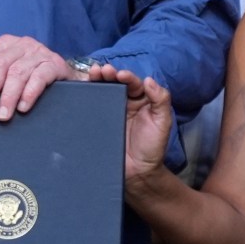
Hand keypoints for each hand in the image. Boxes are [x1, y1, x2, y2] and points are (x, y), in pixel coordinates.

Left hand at [0, 35, 71, 121]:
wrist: (66, 78)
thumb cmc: (30, 78)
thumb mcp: (9, 75)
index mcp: (4, 45)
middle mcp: (21, 45)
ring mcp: (39, 53)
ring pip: (18, 72)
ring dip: (8, 96)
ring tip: (3, 116)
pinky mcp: (55, 64)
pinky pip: (39, 77)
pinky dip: (29, 93)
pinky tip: (23, 107)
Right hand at [87, 66, 178, 213]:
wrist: (137, 173)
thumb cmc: (152, 148)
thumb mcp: (163, 122)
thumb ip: (161, 100)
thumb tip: (149, 80)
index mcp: (141, 100)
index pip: (133, 83)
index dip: (127, 76)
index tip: (120, 74)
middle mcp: (125, 103)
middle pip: (114, 83)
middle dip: (108, 74)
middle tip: (101, 70)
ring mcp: (109, 113)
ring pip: (102, 92)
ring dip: (96, 81)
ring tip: (92, 74)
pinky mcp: (97, 124)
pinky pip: (91, 108)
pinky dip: (86, 97)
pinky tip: (81, 91)